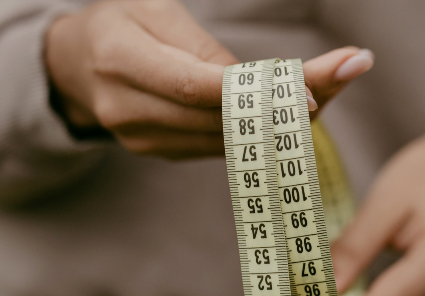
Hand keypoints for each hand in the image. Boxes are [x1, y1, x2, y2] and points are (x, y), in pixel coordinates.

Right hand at [45, 0, 372, 159]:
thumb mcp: (153, 10)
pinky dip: (260, 131)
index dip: (255, 95)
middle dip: (289, 102)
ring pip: (226, 138)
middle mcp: (128, 109)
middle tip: (347, 72)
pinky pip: (217, 145)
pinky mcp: (160, 152)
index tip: (311, 91)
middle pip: (221, 117)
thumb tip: (256, 85)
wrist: (76, 65)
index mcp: (120, 59)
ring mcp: (143, 140)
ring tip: (333, 84)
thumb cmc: (120, 24)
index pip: (196, 85)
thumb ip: (200, 46)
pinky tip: (294, 110)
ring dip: (283, 119)